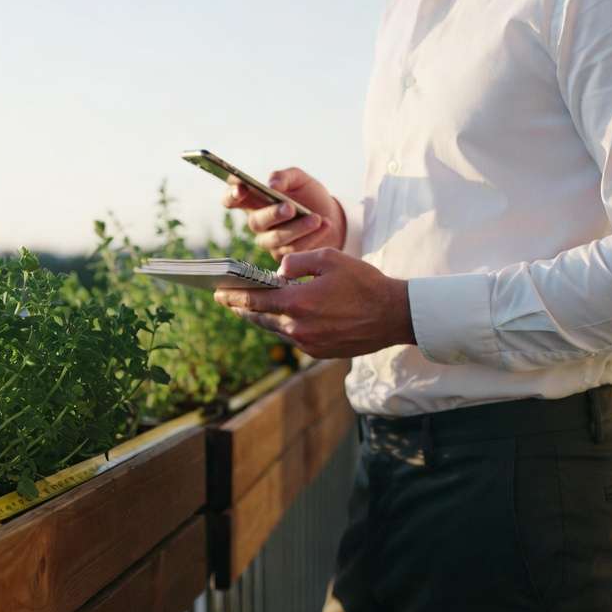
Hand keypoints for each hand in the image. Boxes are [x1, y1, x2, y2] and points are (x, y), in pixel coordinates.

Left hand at [213, 248, 415, 358]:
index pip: (254, 299)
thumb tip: (277, 272)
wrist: (393, 315)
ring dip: (261, 318)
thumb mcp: (330, 258)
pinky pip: (293, 338)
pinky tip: (281, 318)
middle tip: (225, 300)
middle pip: (260, 318)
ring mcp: (308, 344)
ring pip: (276, 329)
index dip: (233, 295)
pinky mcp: (319, 352)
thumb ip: (297, 263)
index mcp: (297, 303)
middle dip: (241, 308)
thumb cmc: (364, 282)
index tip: (218, 291)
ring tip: (249, 308)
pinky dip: (283, 326)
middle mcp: (298, 328)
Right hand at [222, 167, 345, 260]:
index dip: (231, 196)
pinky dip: (311, 236)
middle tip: (291, 207)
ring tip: (317, 218)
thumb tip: (271, 184)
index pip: (231, 200)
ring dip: (297, 228)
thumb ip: (285, 177)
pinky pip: (294, 250)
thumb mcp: (300, 179)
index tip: (241, 189)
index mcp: (254, 200)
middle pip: (255, 222)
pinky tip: (325, 225)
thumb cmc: (309, 195)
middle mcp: (257, 222)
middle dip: (273, 215)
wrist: (332, 216)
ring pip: (276, 239)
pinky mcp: (284, 256)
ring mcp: (269, 241)